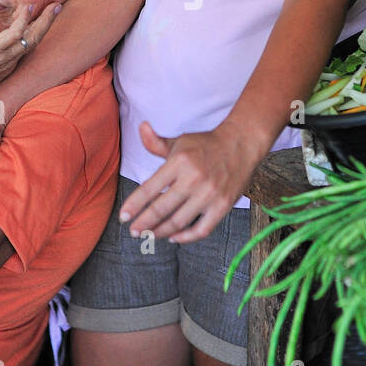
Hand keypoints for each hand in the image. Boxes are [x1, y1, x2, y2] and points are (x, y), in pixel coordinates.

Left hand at [0, 3, 59, 106]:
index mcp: (7, 63)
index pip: (26, 43)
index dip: (37, 30)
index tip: (44, 18)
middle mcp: (10, 60)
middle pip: (35, 39)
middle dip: (47, 23)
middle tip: (58, 6)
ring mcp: (4, 56)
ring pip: (30, 37)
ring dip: (43, 20)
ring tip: (54, 5)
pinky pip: (12, 35)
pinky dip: (22, 21)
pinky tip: (28, 8)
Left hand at [119, 119, 262, 243]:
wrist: (241, 144)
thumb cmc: (206, 145)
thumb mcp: (180, 141)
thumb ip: (157, 142)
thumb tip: (141, 128)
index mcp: (179, 162)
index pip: (150, 188)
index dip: (134, 205)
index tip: (123, 217)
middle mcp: (193, 179)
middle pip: (161, 208)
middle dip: (144, 223)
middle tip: (133, 231)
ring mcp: (209, 194)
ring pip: (179, 221)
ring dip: (161, 231)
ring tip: (150, 235)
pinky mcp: (223, 206)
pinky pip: (202, 229)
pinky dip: (186, 237)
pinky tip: (174, 237)